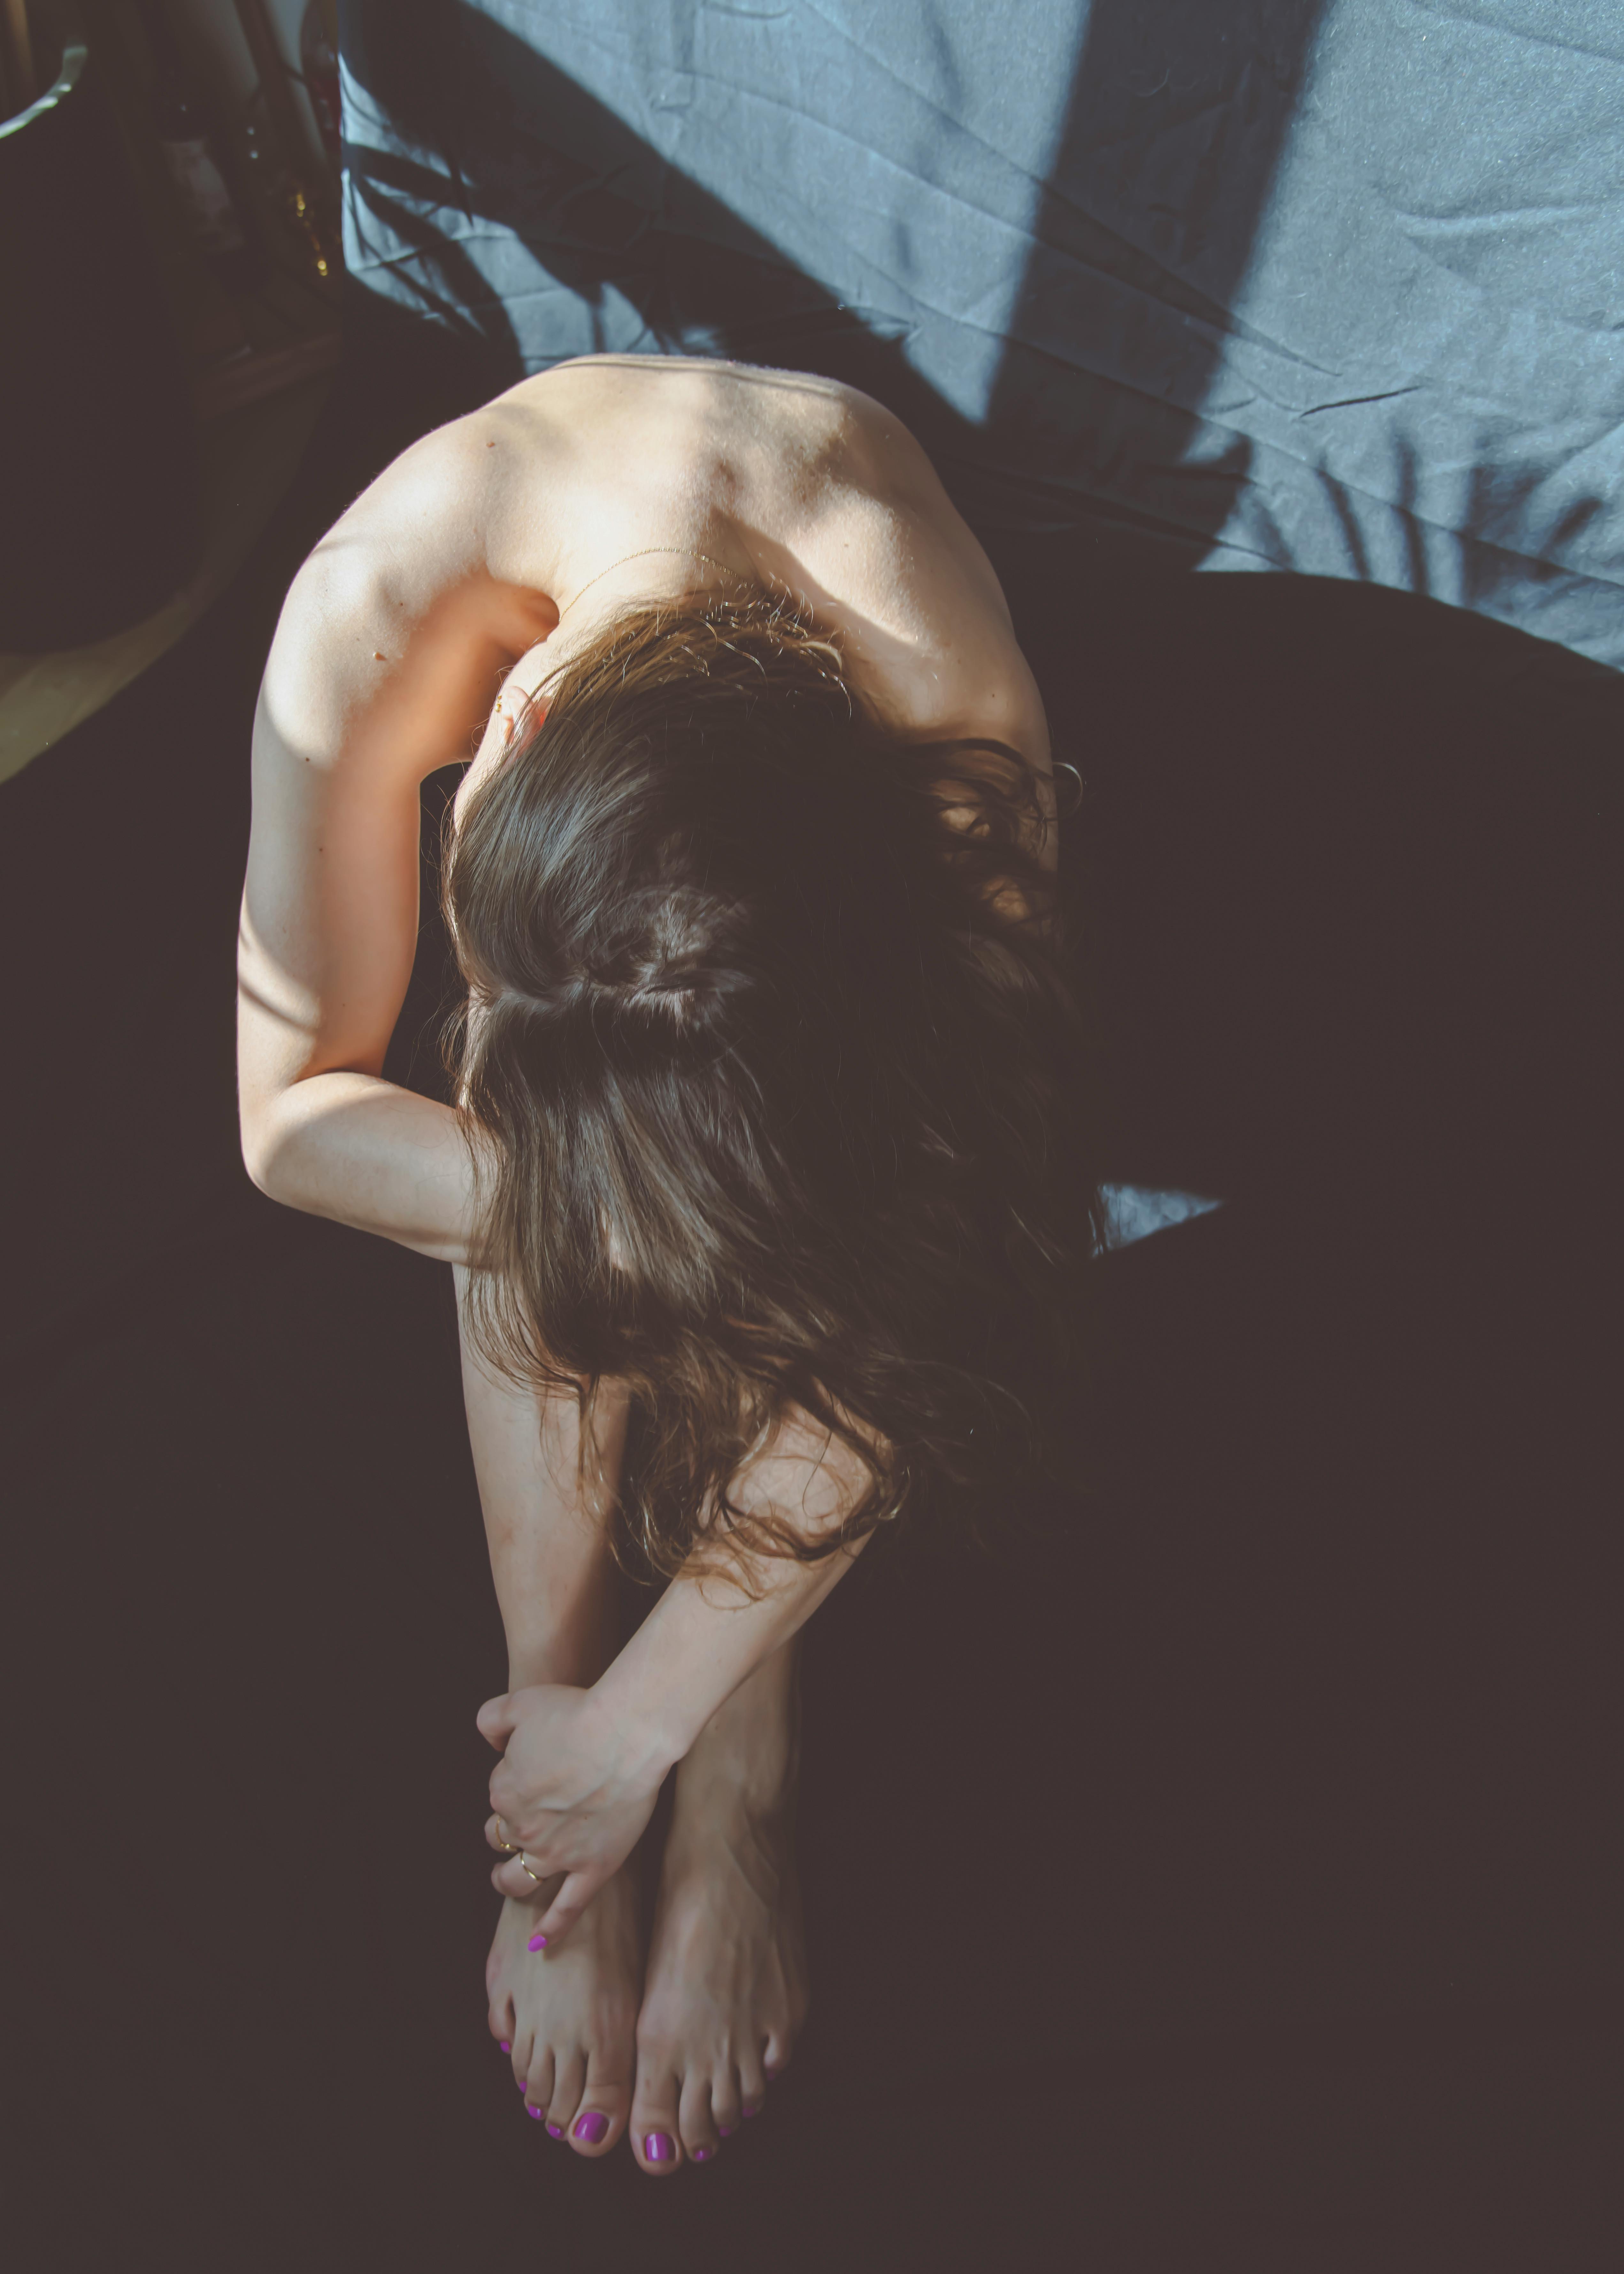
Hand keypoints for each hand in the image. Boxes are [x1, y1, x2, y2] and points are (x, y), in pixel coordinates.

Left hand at [478, 1683, 670, 1941]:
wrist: (625, 1733)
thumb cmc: (577, 1711)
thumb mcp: (520, 1702)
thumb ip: (492, 1718)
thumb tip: (490, 1740)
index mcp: (504, 1791)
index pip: (499, 1792)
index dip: (514, 1777)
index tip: (535, 1763)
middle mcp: (526, 1829)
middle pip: (501, 1837)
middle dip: (504, 1829)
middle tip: (522, 1816)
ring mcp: (558, 1854)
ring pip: (520, 1879)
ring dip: (508, 1880)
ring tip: (506, 1879)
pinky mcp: (593, 1868)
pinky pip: (568, 1908)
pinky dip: (551, 1928)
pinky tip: (539, 1944)